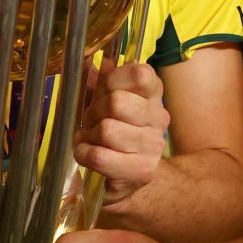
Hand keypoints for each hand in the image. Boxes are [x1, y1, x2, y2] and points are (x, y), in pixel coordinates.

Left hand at [74, 60, 167, 207]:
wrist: (132, 181)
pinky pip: (100, 156)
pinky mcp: (141, 171)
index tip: (104, 93)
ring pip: (107, 130)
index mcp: (153, 95)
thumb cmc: (115, 136)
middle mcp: (158, 118)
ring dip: (89, 136)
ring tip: (93, 141)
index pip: (140, 74)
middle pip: (117, 102)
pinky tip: (88, 155)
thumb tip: (89, 62)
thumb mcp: (105, 103)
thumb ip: (99, 82)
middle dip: (95, 112)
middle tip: (93, 122)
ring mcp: (153, 146)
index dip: (114, 80)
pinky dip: (84, 154)